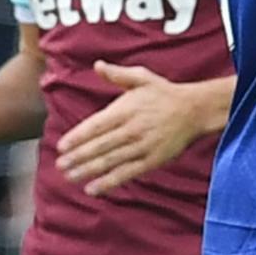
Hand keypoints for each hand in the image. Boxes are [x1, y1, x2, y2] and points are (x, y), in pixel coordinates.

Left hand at [59, 63, 214, 195]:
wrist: (195, 110)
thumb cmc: (165, 93)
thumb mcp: (142, 77)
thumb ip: (118, 74)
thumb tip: (98, 65)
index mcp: (125, 110)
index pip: (95, 125)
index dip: (77, 137)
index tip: (61, 146)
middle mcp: (131, 129)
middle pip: (99, 146)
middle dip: (77, 157)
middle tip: (60, 165)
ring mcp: (142, 147)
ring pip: (110, 161)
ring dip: (87, 171)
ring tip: (69, 177)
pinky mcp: (152, 160)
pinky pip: (126, 173)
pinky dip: (109, 182)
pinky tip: (92, 189)